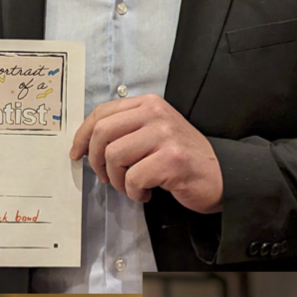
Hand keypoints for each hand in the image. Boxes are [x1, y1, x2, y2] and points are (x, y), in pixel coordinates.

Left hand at [74, 91, 224, 210]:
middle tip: (106, 177)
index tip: (77, 153)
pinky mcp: (171, 160)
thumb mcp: (154, 131)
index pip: (102, 112)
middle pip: (103, 133)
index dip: (82, 135)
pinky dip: (134, 193)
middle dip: (97, 161)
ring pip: (115, 157)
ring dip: (117, 180)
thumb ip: (126, 129)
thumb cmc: (181, 156)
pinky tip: (146, 193)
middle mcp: (156, 113)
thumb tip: (87, 143)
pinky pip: (133, 178)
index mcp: (148, 103)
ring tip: (131, 187)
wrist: (219, 174)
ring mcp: (165, 135)